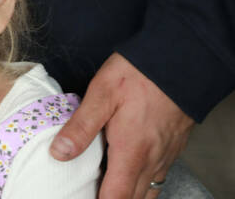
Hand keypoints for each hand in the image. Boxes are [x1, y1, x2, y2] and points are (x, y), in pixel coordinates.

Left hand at [49, 53, 194, 198]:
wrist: (182, 58)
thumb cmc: (141, 73)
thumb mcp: (102, 94)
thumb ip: (81, 126)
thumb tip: (59, 153)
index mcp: (132, 152)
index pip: (116, 198)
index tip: (80, 197)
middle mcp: (152, 159)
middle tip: (87, 191)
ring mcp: (165, 154)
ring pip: (148, 190)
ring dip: (128, 193)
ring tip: (104, 186)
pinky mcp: (172, 146)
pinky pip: (157, 175)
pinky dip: (141, 182)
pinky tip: (125, 170)